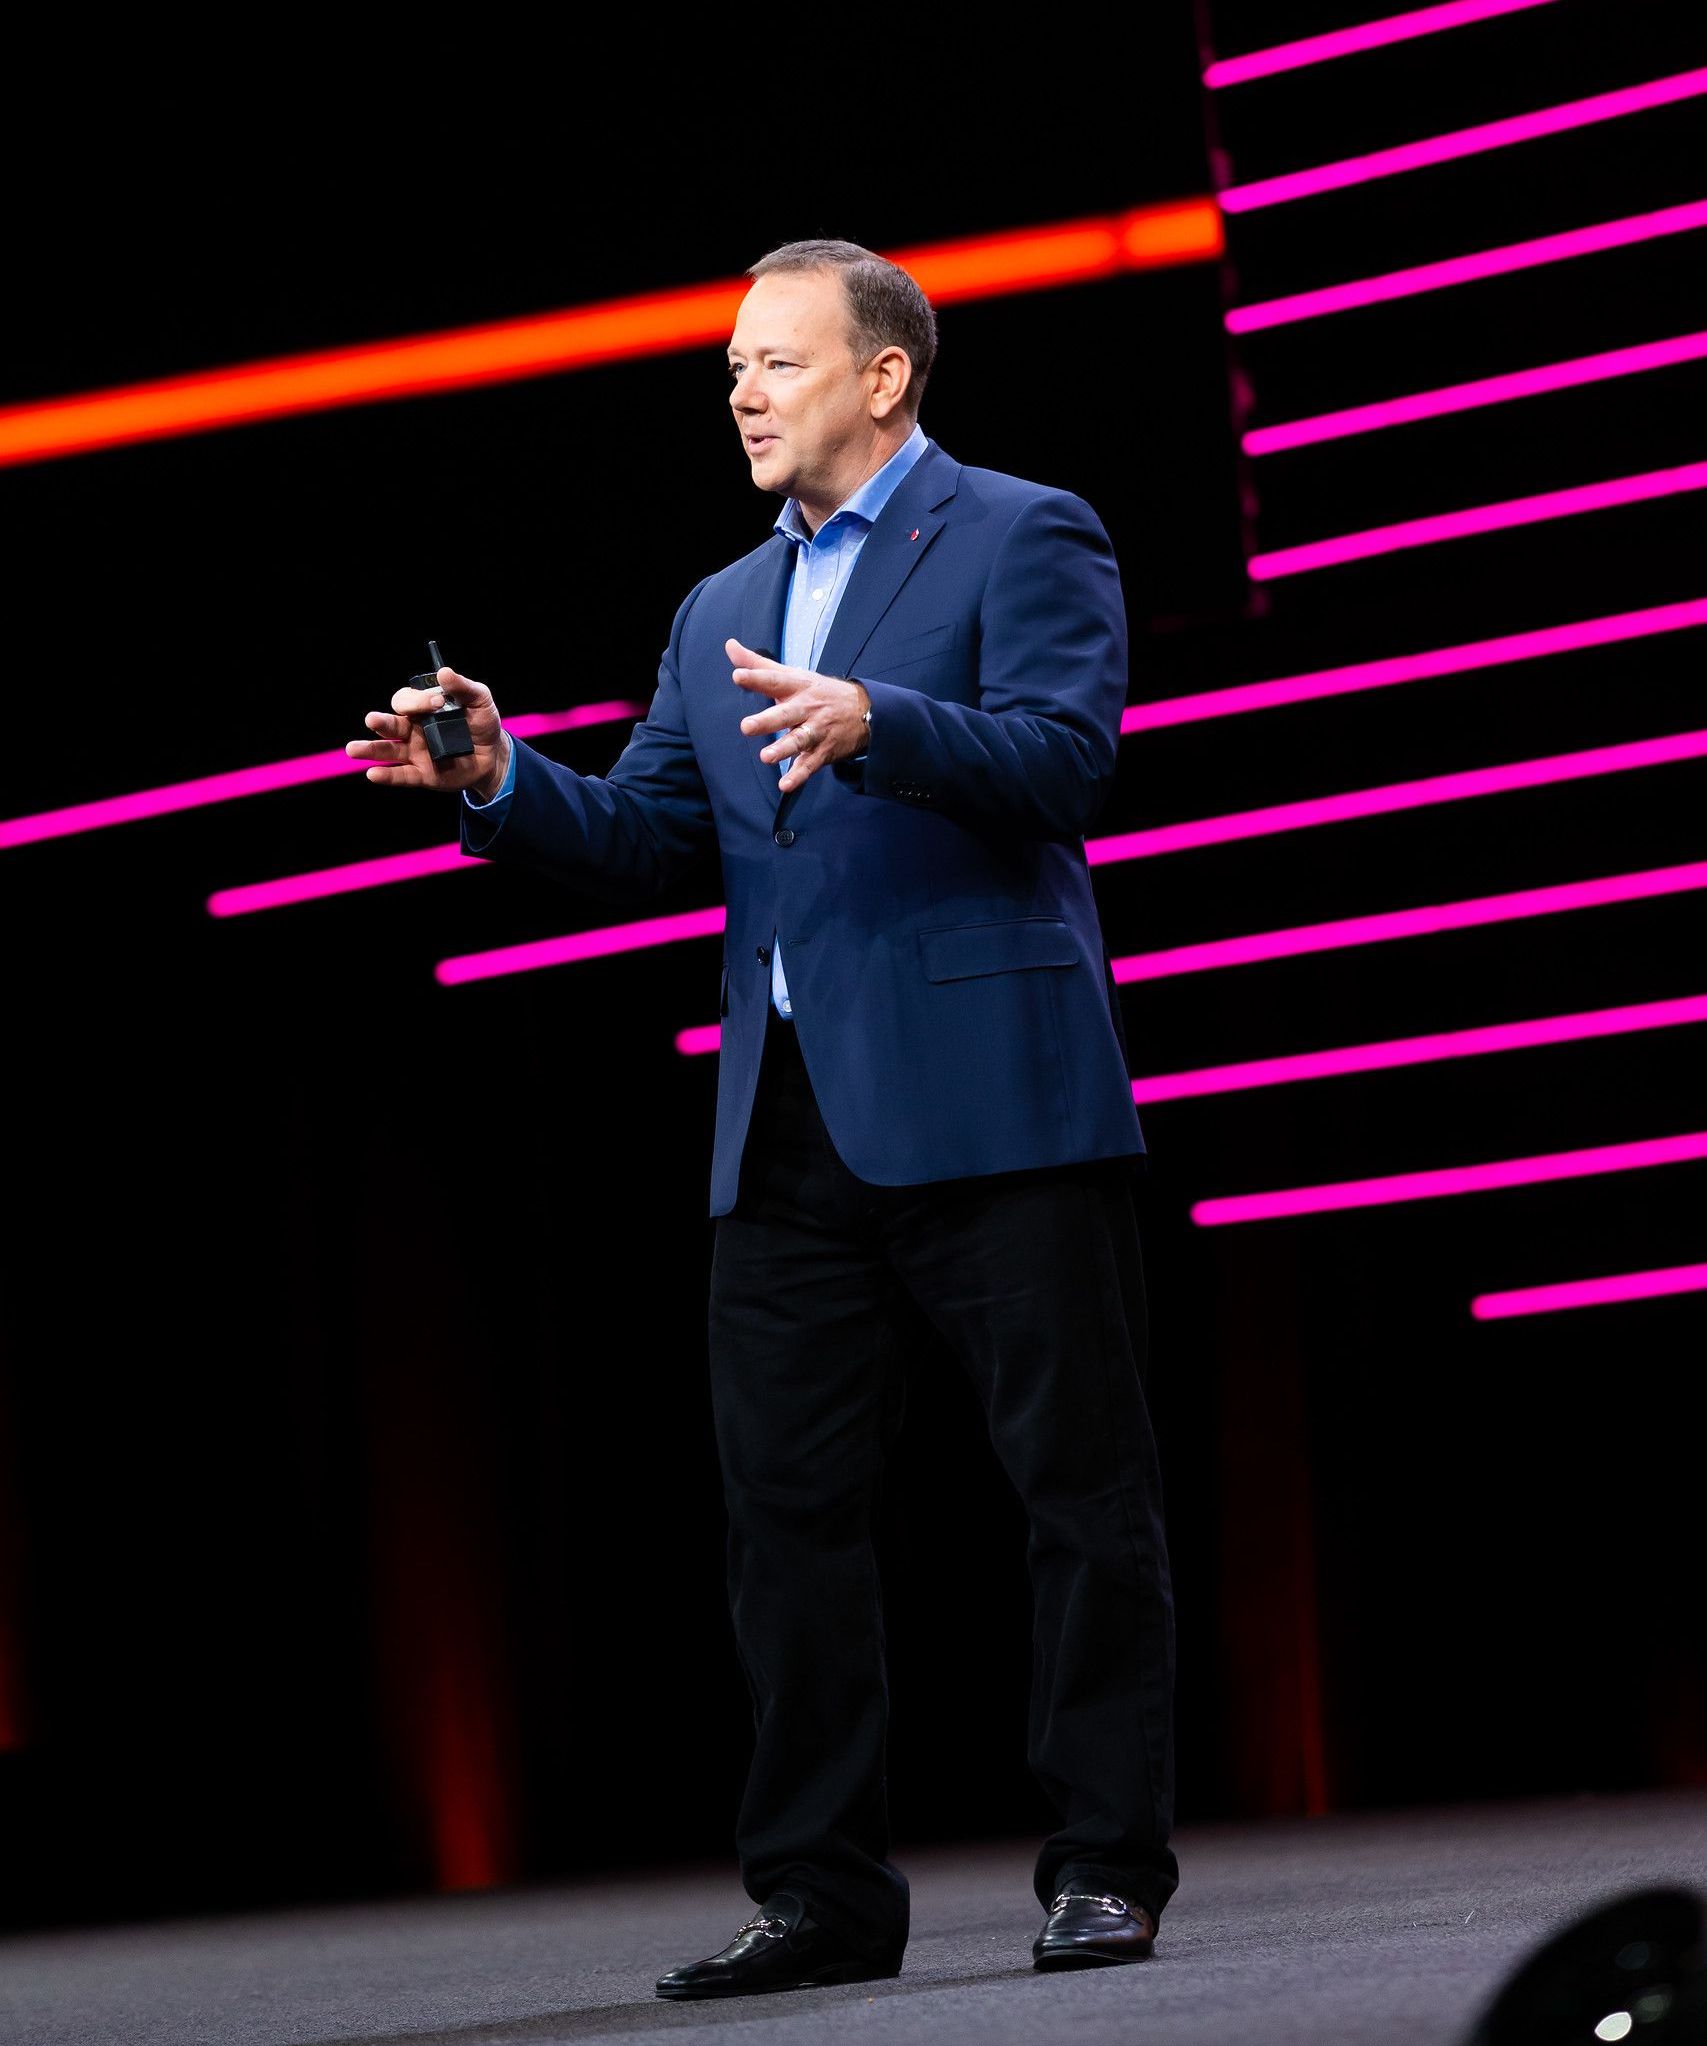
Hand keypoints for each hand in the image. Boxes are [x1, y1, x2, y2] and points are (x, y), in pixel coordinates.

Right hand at [345, 667, 509, 797]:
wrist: (494, 755)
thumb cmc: (482, 723)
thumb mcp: (479, 700)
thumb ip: (463, 687)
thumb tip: (444, 672)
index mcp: (422, 708)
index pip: (407, 701)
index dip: (418, 701)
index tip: (438, 703)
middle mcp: (412, 729)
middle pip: (390, 723)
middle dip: (380, 721)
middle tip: (372, 720)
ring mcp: (415, 752)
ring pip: (387, 749)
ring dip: (370, 749)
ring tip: (353, 749)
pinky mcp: (422, 774)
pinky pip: (402, 775)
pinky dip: (387, 775)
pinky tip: (373, 774)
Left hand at [728, 638, 868, 793]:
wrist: (865, 710)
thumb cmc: (818, 692)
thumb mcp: (792, 674)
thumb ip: (758, 664)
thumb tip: (729, 646)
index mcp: (797, 687)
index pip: (774, 680)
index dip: (756, 677)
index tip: (738, 675)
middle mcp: (806, 708)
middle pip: (785, 714)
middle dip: (767, 721)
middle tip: (746, 727)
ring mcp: (816, 730)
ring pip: (799, 740)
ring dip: (783, 749)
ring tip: (766, 757)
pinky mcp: (823, 751)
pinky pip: (810, 765)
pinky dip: (799, 775)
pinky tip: (785, 785)